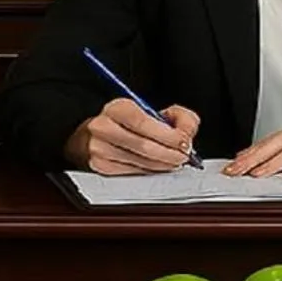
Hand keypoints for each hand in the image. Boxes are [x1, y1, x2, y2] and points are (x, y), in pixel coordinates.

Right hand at [66, 97, 200, 174]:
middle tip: (184, 156)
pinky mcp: (100, 167)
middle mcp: (103, 127)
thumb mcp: (152, 110)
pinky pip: (133, 173)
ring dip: (163, 164)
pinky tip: (157, 166)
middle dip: (170, 153)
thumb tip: (188, 131)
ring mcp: (99, 149)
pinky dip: (151, 171)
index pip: (143, 122)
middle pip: (143, 145)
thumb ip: (177, 116)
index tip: (184, 141)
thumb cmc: (127, 123)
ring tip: (174, 161)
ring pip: (140, 162)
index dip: (167, 134)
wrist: (93, 136)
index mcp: (116, 108)